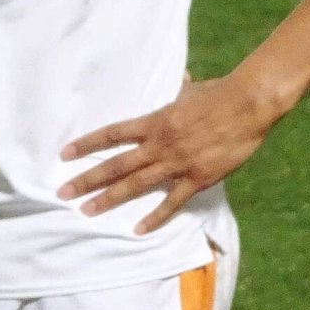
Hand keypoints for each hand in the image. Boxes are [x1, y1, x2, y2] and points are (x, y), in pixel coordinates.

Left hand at [58, 72, 279, 233]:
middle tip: (62, 193)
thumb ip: (180, 92)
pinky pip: (172, 202)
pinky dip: (155, 216)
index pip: (112, 134)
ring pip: (136, 185)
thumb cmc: (219, 94)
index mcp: (154, 121)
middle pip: (116, 165)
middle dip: (87, 179)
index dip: (87, 144)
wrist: (247, 105)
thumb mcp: (191, 92)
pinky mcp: (197, 178)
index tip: (65, 154)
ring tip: (87, 211)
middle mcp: (159, 144)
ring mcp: (177, 162)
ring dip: (110, 199)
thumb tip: (180, 80)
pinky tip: (138, 229)